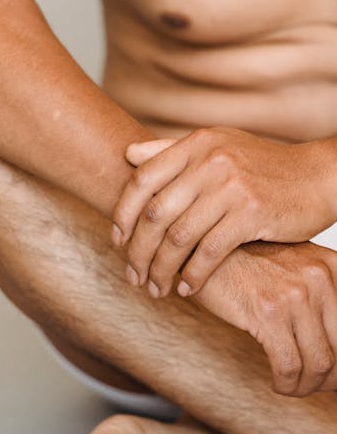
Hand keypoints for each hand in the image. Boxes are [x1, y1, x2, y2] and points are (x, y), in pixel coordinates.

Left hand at [112, 127, 336, 296]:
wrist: (318, 176)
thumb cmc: (262, 166)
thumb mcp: (218, 147)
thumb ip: (171, 151)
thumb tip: (128, 155)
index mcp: (196, 144)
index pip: (142, 180)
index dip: (123, 213)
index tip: (117, 240)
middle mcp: (210, 161)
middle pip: (155, 213)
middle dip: (137, 250)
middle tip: (132, 275)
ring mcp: (231, 186)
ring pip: (178, 236)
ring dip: (161, 269)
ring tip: (155, 288)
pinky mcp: (251, 213)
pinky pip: (209, 251)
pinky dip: (194, 275)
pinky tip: (187, 289)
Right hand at [192, 240, 336, 395]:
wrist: (207, 251)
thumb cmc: (247, 262)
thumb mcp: (296, 267)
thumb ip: (321, 295)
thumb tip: (333, 342)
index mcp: (332, 266)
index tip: (330, 373)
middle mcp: (319, 277)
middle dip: (329, 378)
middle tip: (314, 385)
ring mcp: (294, 295)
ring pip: (318, 363)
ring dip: (307, 386)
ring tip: (294, 387)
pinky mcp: (267, 313)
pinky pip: (288, 365)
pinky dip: (286, 383)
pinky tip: (278, 383)